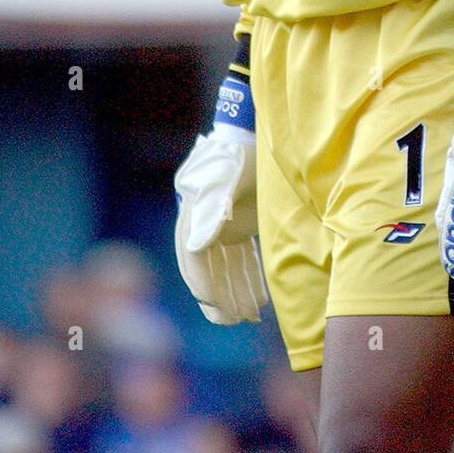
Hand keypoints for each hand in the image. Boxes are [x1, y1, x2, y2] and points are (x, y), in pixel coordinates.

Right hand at [173, 71, 268, 324]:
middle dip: (219, 295)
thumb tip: (197, 246)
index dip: (202, 281)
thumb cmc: (240, 152)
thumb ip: (213, 208)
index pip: (194, 257)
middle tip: (232, 321)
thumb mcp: (227, 176)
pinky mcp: (240, 224)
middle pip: (208, 268)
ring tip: (248, 316)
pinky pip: (242, 258)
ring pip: (227, 267)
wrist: (256, 131)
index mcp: (194, 212)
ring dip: (235, 291)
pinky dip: (249, 278)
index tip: (213, 305)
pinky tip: (259, 299)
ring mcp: (223, 225)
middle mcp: (205, 223)